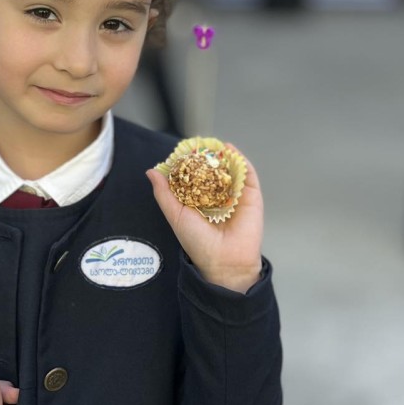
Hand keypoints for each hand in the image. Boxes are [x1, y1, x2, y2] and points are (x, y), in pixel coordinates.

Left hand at [146, 144, 263, 293]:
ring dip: (221, 155)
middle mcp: (217, 197)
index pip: (193, 177)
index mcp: (199, 202)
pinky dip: (239, 159)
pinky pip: (246, 174)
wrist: (224, 261)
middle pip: (212, 171)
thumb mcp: (175, 215)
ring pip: (229, 170)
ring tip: (212, 143)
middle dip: (204, 157)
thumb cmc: (197, 242)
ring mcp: (235, 195)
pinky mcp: (252, 196)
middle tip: (196, 143)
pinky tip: (229, 150)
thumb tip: (151, 171)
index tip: (180, 151)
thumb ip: (163, 193)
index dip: (187, 163)